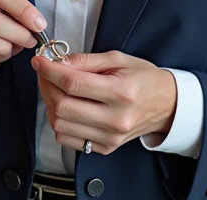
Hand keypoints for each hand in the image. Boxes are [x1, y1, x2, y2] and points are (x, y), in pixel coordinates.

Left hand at [32, 51, 176, 154]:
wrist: (166, 105)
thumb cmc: (143, 78)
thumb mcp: (118, 59)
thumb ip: (86, 60)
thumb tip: (58, 62)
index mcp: (120, 92)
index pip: (72, 83)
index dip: (49, 71)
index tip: (40, 62)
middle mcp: (115, 118)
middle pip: (62, 106)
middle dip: (46, 86)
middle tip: (45, 73)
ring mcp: (110, 137)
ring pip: (60, 125)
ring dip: (50, 104)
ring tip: (55, 89)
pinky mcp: (105, 148)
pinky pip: (67, 139)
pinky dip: (59, 122)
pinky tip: (66, 107)